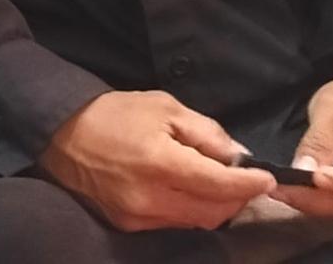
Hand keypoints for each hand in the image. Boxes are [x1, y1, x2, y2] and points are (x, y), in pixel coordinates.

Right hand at [38, 89, 276, 231]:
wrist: (64, 134)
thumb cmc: (116, 112)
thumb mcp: (164, 106)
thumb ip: (204, 131)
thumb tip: (237, 153)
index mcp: (159, 162)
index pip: (217, 184)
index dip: (247, 184)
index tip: (268, 178)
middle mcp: (150, 198)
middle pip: (212, 211)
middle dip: (236, 197)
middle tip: (247, 179)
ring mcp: (138, 217)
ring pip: (195, 222)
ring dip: (216, 206)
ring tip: (221, 183)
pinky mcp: (128, 226)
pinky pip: (173, 223)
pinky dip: (190, 210)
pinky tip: (192, 191)